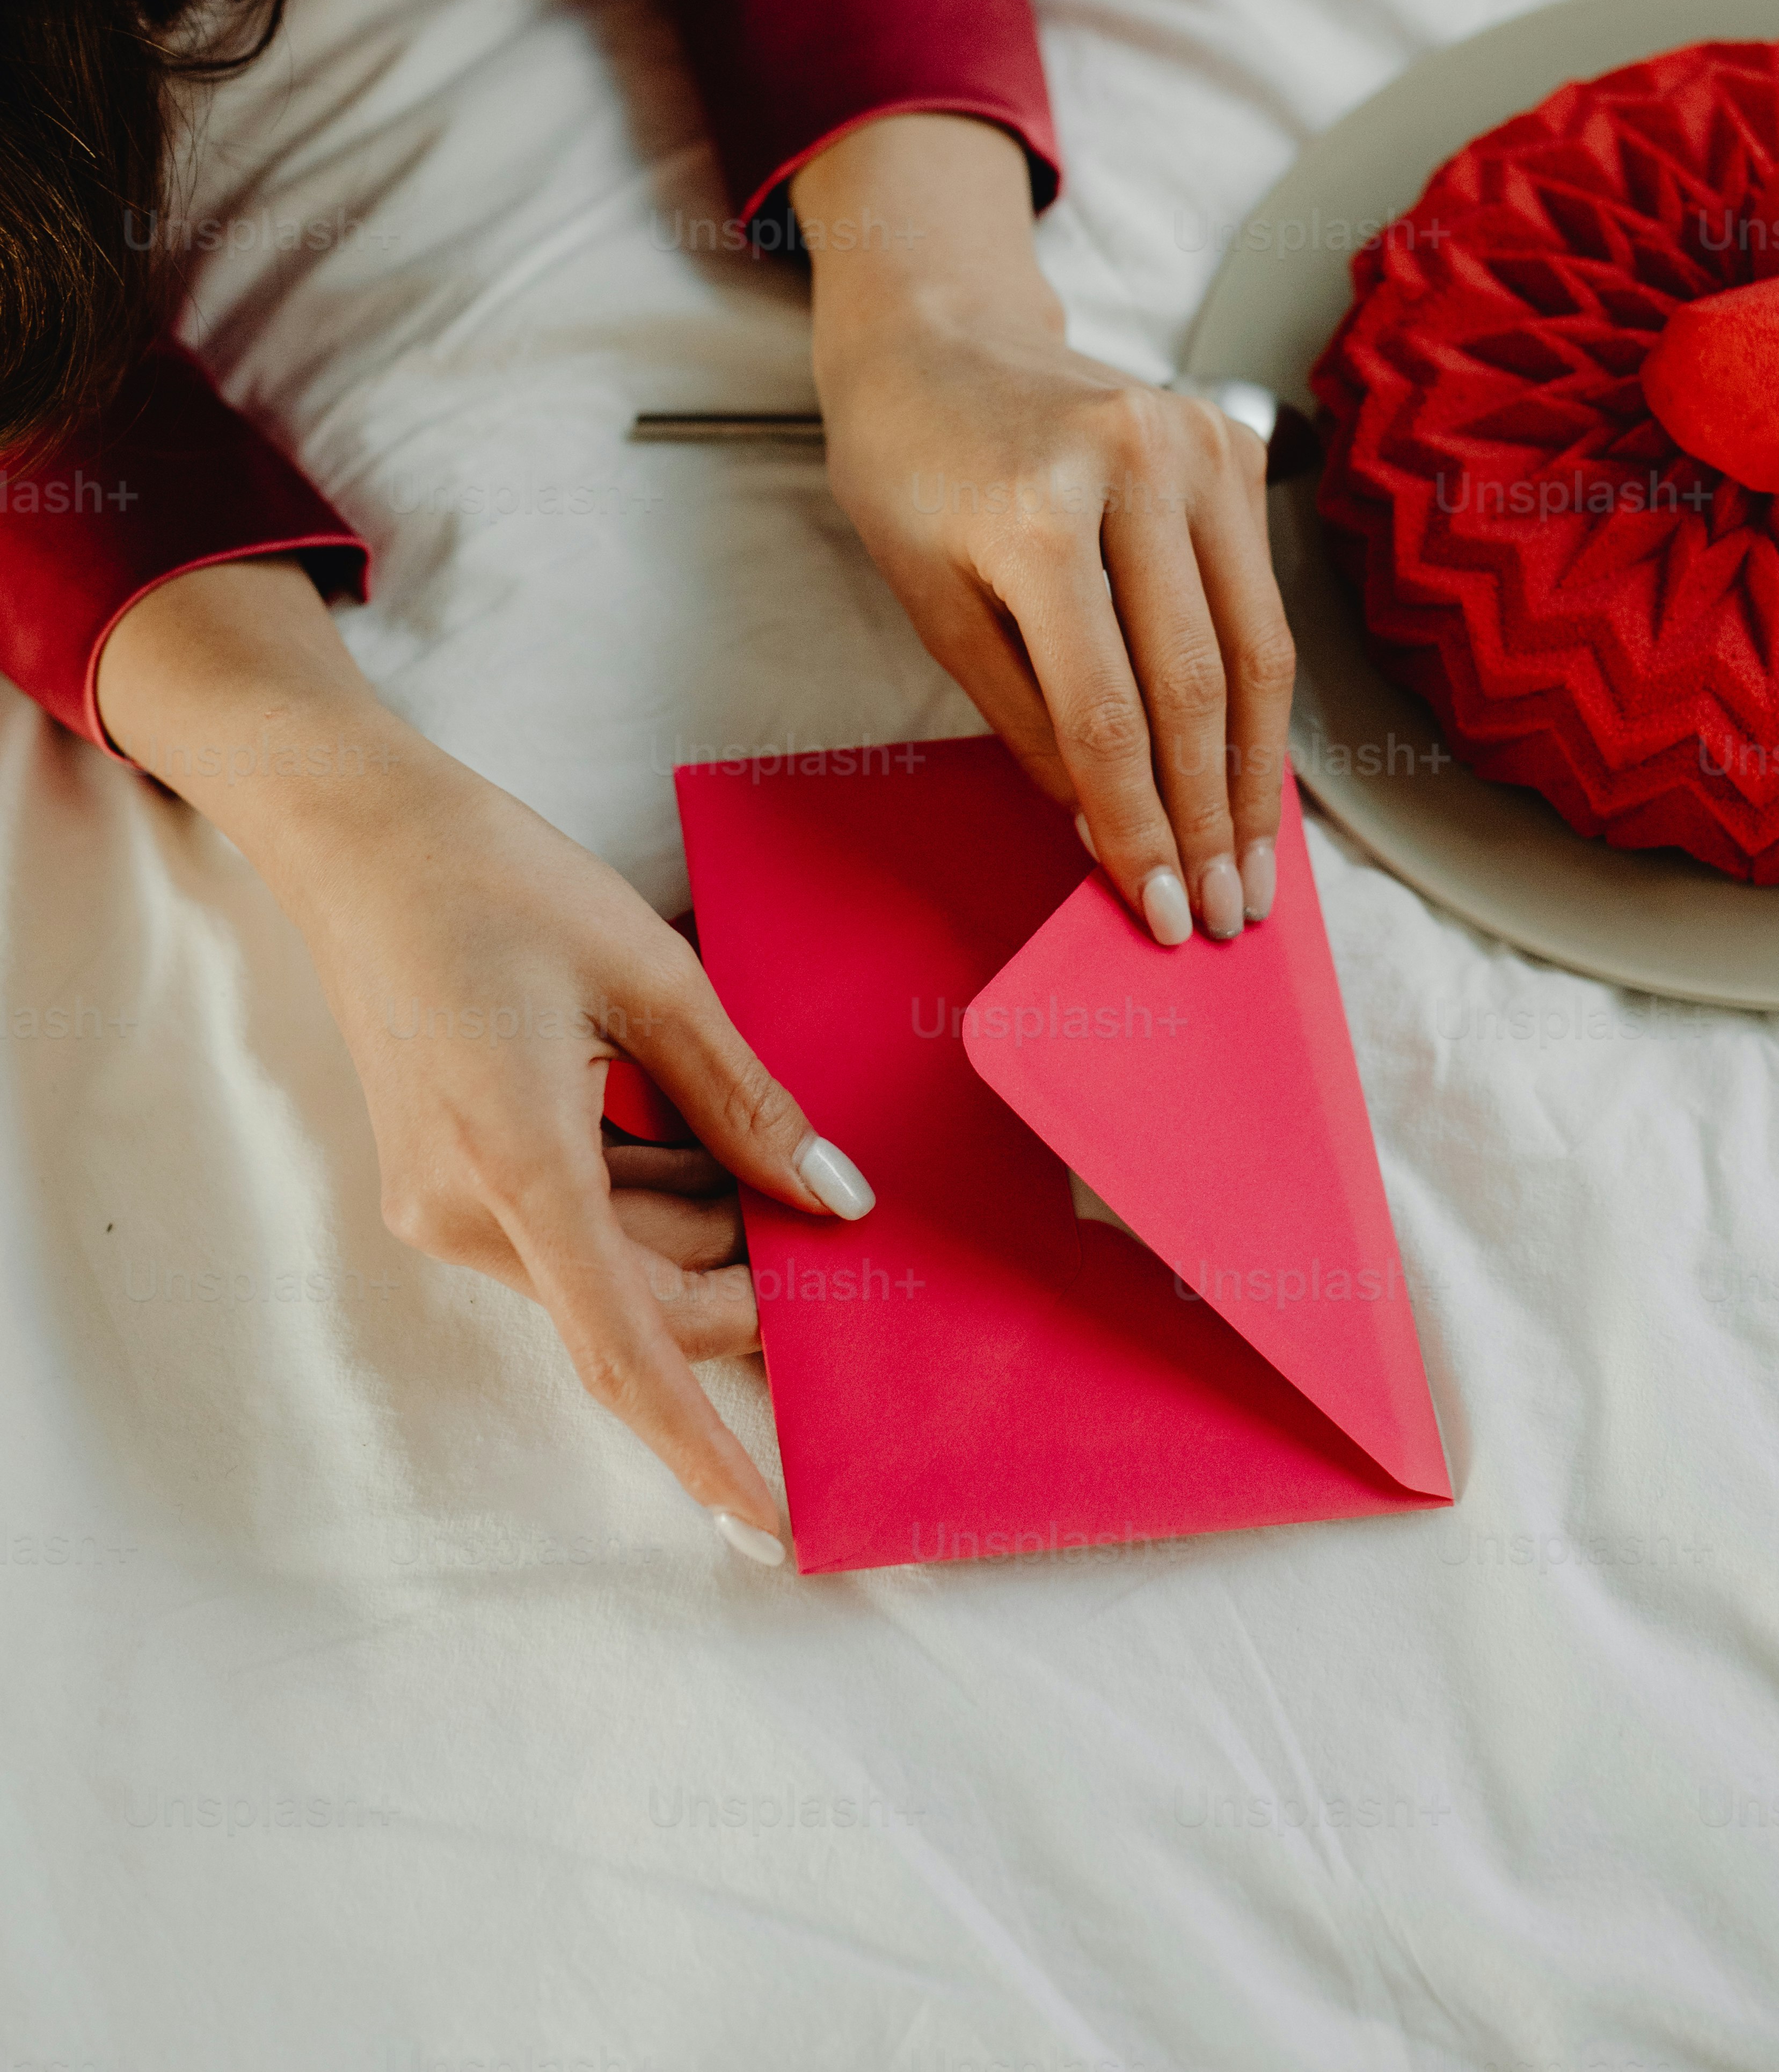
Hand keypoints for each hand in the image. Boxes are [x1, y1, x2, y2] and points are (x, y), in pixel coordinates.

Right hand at [96, 561, 872, 1562]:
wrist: (362, 839)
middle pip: (638, 1305)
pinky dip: (642, 1197)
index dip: (704, 1447)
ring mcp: (443, 1206)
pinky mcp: (442, 1183)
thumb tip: (835, 1200)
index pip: (627, 1353)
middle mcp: (466, 1214)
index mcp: (518, 1167)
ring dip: (693, 1226)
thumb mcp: (654, 977)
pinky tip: (681, 1123)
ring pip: (608, 1267)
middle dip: (739, 1278)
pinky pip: (569, 1228)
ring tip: (744, 1130)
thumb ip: (746, 1103)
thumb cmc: (502, 883)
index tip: (771, 1521)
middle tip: (825, 1209)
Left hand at [795, 115, 1295, 945]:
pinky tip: (1253, 773)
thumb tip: (1111, 836)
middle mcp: (1134, 465)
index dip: (1140, 826)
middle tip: (1227, 916)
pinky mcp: (1234, 441)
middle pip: (1199, 685)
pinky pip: (1263, 595)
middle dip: (1213, 819)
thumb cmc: (912, 478)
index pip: (1109, 711)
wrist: (936, 339)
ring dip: (1259, 774)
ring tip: (1255, 868)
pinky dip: (1262, 696)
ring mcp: (1197, 442)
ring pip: (1259, 646)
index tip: (1161, 914)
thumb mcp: (934, 606)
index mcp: (1036, 513)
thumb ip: (1027, 722)